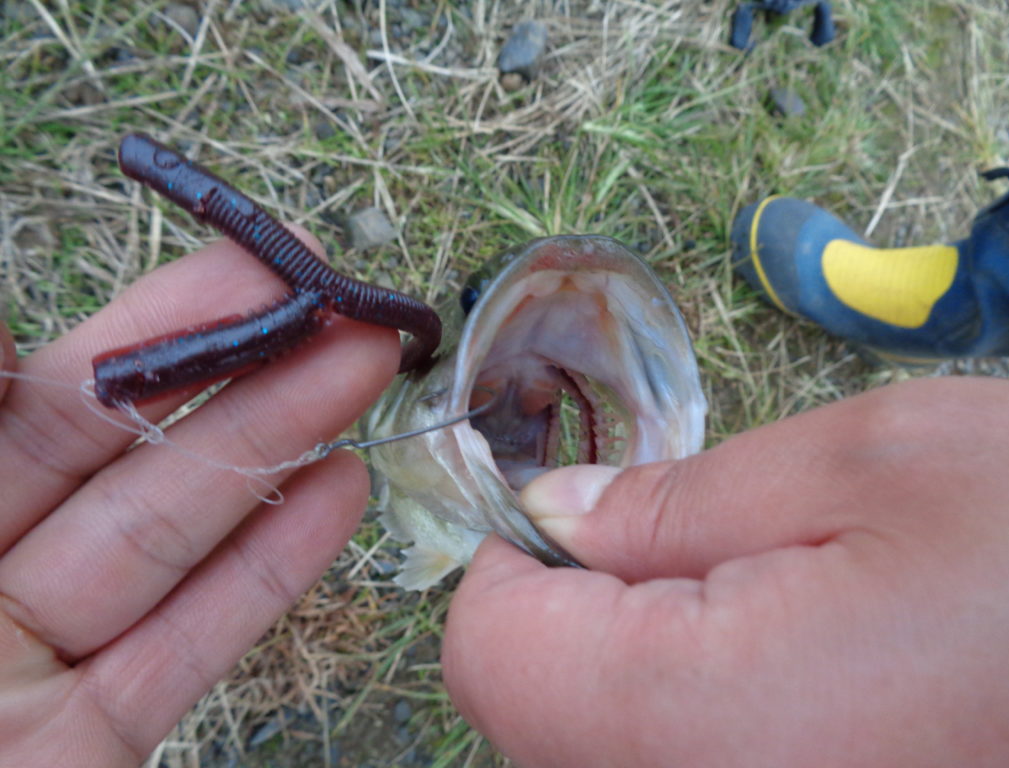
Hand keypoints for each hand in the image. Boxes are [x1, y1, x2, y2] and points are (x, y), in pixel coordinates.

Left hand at [0, 231, 396, 765]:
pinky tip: (338, 501)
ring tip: (362, 379)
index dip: (143, 333)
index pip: (27, 400)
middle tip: (337, 308)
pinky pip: (182, 654)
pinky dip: (265, 578)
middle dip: (237, 374)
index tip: (236, 273)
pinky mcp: (86, 752)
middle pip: (115, 457)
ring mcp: (24, 672)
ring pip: (166, 544)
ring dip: (274, 457)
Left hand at [444, 377, 1008, 767]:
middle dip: (565, 610)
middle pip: (526, 710)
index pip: (490, 651)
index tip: (569, 507)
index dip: (507, 559)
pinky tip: (783, 667)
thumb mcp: (862, 470)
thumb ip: (672, 503)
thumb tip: (550, 514)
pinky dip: (676, 712)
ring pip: (588, 747)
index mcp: (702, 724)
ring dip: (621, 662)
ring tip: (749, 602)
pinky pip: (665, 766)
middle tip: (676, 545)